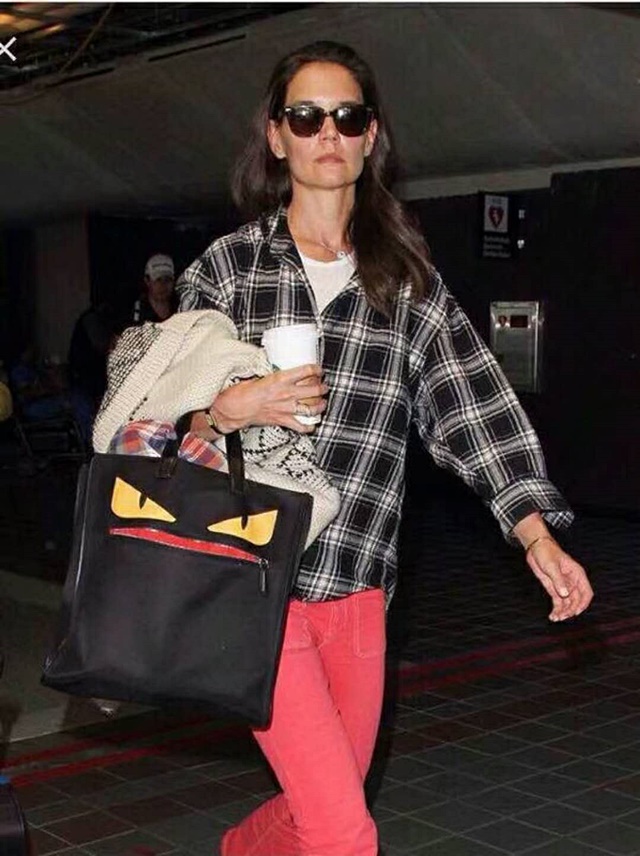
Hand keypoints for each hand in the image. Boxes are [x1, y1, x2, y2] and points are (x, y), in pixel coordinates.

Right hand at [209, 364, 327, 433]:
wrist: (233, 409)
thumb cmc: (241, 392)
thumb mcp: (258, 376)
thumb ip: (271, 375)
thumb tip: (278, 370)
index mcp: (280, 379)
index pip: (306, 371)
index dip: (316, 369)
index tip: (318, 370)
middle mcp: (286, 393)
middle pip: (314, 390)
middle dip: (322, 388)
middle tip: (324, 386)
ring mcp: (286, 408)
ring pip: (312, 408)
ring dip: (321, 406)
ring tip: (323, 403)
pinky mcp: (282, 420)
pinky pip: (301, 427)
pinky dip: (308, 427)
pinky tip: (312, 425)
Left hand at [525, 537, 593, 621]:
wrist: (535, 548)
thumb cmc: (546, 553)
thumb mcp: (552, 566)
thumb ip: (558, 580)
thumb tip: (565, 594)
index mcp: (577, 575)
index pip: (586, 592)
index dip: (583, 603)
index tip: (576, 611)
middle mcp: (572, 582)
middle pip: (577, 601)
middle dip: (571, 610)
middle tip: (562, 616)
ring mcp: (563, 587)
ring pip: (567, 604)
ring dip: (563, 612)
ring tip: (556, 618)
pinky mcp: (554, 589)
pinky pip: (558, 602)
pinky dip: (556, 610)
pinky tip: (552, 616)